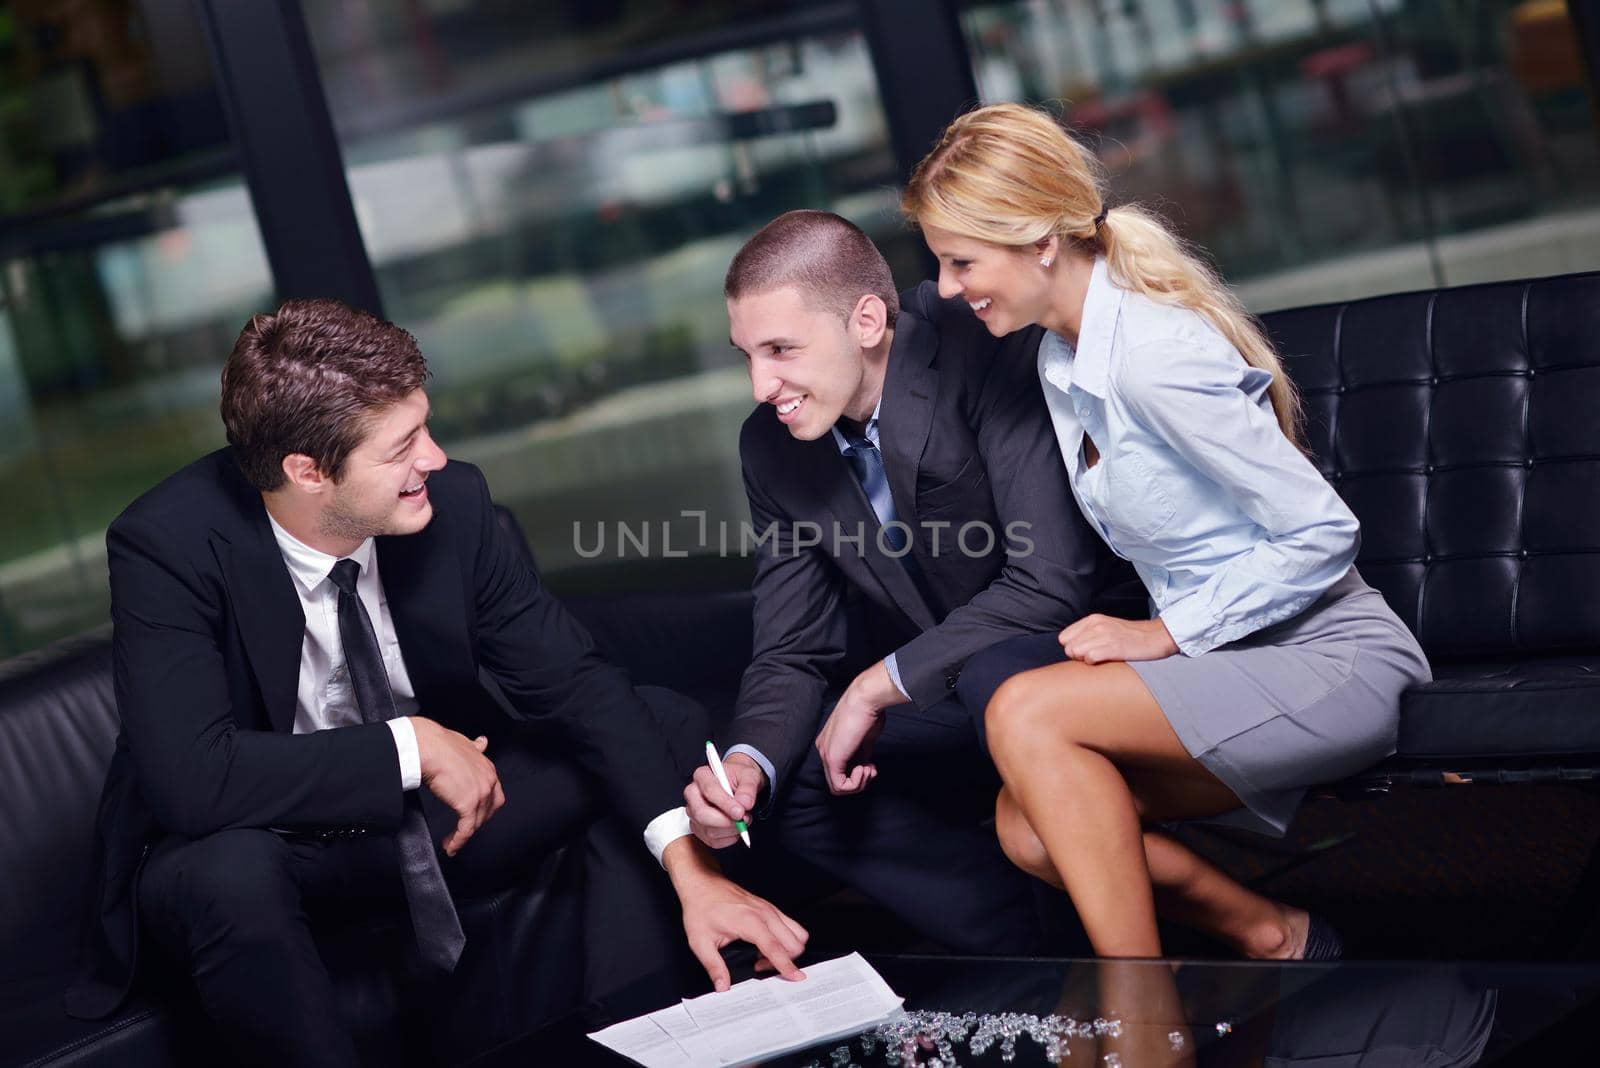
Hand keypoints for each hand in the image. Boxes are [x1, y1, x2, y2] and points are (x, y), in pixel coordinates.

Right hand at [410, 716, 503, 855]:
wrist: (427, 747)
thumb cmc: (438, 743)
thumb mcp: (464, 743)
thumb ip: (475, 747)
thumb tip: (483, 742)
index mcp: (487, 767)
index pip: (492, 794)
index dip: (483, 807)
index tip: (471, 815)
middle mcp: (489, 780)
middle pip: (488, 810)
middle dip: (476, 821)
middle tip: (462, 830)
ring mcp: (481, 793)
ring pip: (477, 822)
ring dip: (464, 835)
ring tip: (451, 842)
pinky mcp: (469, 805)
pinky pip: (466, 830)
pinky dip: (458, 841)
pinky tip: (450, 846)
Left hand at [663, 838, 807, 991]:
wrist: (702, 883)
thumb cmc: (700, 908)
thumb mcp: (700, 941)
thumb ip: (714, 966)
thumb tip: (722, 986)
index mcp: (749, 921)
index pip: (776, 948)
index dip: (787, 965)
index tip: (796, 978)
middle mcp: (764, 913)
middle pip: (794, 942)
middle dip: (786, 961)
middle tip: (760, 967)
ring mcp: (769, 909)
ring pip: (797, 932)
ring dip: (789, 950)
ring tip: (764, 957)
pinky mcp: (769, 908)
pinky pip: (790, 925)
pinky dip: (786, 940)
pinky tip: (764, 945)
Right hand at [685, 753, 764, 848]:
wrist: (739, 785)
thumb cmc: (740, 778)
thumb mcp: (749, 776)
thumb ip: (748, 788)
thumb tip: (744, 803)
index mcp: (702, 776)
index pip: (709, 791)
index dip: (725, 804)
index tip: (740, 811)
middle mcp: (693, 794)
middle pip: (702, 814)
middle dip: (726, 821)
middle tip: (744, 819)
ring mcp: (693, 813)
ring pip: (709, 831)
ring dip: (731, 830)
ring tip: (742, 819)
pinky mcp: (698, 828)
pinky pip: (713, 841)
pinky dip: (729, 838)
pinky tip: (735, 827)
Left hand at [815, 662, 897, 794]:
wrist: (866, 699)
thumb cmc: (868, 713)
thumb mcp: (864, 739)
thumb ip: (861, 754)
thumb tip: (864, 767)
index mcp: (829, 744)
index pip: (838, 772)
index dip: (857, 775)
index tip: (871, 765)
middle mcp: (823, 749)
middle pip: (837, 782)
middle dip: (859, 782)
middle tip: (871, 769)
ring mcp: (826, 754)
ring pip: (838, 788)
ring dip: (859, 784)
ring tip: (869, 768)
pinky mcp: (832, 758)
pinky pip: (840, 786)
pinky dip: (856, 783)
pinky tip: (864, 768)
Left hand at [1058, 615, 1177, 664]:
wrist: (1156, 637)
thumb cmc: (1130, 636)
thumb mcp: (1106, 627)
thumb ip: (1088, 634)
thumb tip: (1070, 648)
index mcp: (1092, 620)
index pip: (1064, 638)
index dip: (1072, 648)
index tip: (1085, 651)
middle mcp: (1097, 625)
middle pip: (1068, 648)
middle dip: (1078, 656)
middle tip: (1094, 657)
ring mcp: (1105, 635)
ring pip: (1076, 653)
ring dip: (1086, 660)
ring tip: (1101, 659)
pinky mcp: (1114, 647)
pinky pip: (1090, 658)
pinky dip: (1094, 663)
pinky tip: (1105, 661)